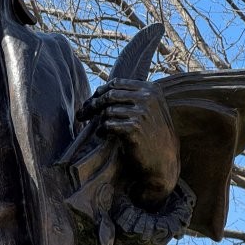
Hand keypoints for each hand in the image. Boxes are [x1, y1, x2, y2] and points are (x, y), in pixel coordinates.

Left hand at [83, 78, 179, 206]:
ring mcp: (142, 112)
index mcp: (151, 89)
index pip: (116, 83)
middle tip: (81, 115)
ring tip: (97, 128)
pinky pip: (108, 124)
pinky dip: (102, 129)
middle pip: (109, 95)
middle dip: (92, 105)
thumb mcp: (149, 110)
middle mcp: (147, 97)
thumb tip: (99, 93)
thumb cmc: (152, 135)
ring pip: (107, 110)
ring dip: (97, 120)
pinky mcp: (134, 128)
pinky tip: (102, 134)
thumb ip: (132, 98)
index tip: (89, 102)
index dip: (99, 92)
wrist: (163, 160)